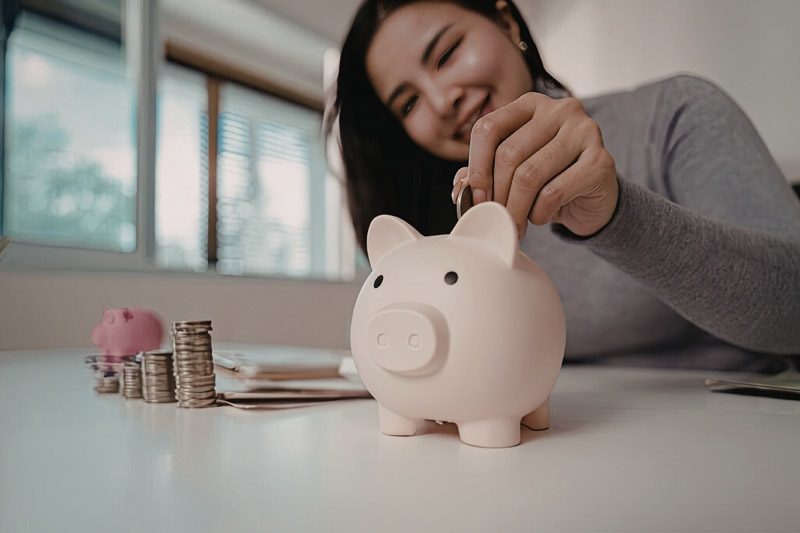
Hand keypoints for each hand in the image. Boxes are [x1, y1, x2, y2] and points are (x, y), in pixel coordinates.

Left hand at [451, 92, 618, 237]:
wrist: (594, 199)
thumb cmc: (549, 181)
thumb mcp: (513, 172)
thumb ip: (484, 173)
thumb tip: (461, 188)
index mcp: (531, 104)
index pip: (488, 128)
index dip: (476, 167)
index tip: (476, 197)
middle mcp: (560, 110)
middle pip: (508, 153)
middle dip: (496, 193)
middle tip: (495, 216)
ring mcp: (585, 131)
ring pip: (529, 175)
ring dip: (515, 208)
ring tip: (515, 223)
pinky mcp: (600, 161)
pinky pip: (554, 192)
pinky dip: (539, 213)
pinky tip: (541, 216)